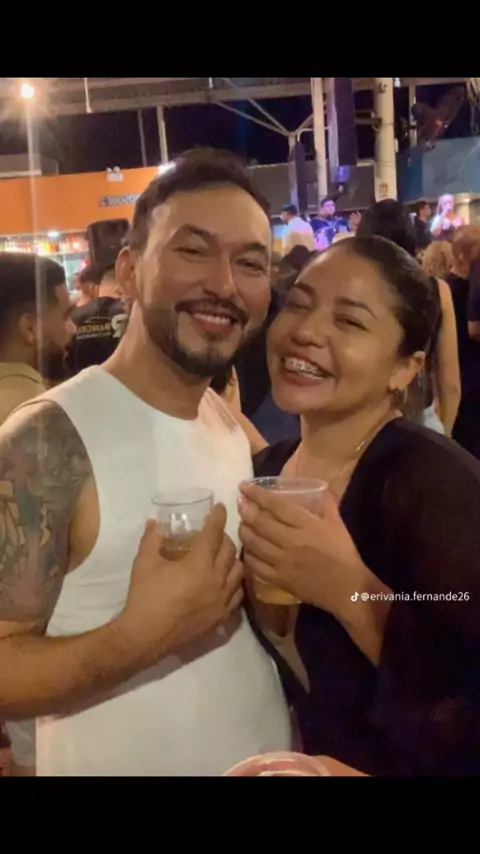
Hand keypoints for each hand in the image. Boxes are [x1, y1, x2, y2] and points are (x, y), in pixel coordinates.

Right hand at [118, 504, 242, 666]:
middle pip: (230, 551)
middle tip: (215, 534)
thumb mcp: (144, 563)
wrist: (145, 636)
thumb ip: (152, 539)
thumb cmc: (145, 596)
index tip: (221, 507)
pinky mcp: (220, 617)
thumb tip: (155, 523)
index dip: (218, 518)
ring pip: (238, 573)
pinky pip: (237, 596)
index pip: (213, 534)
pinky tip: (227, 581)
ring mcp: (221, 601)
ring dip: (233, 559)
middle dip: (225, 537)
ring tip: (224, 556)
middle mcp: (216, 580)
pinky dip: (235, 584)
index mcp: (198, 564)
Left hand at [239, 483, 365, 618]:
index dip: (257, 495)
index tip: (244, 486)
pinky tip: (247, 549)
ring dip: (243, 531)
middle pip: (260, 523)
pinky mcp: (279, 579)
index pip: (277, 506)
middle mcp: (292, 542)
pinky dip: (248, 555)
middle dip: (246, 510)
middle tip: (239, 503)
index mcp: (307, 525)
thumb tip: (319, 486)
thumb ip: (327, 504)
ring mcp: (283, 562)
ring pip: (254, 544)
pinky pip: (256, 565)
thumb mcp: (337, 524)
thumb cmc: (343, 554)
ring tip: (241, 524)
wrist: (347, 588)